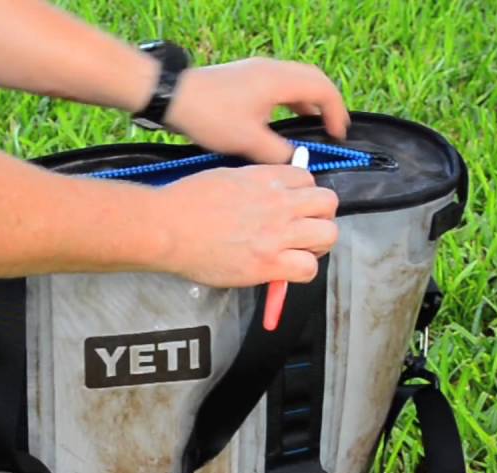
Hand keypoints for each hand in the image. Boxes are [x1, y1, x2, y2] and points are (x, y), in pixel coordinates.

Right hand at [150, 164, 338, 286]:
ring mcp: (276, 234)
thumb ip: (253, 184)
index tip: (296, 207)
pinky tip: (285, 271)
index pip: (309, 179)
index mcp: (266, 179)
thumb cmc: (185, 204)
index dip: (305, 195)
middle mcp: (278, 203)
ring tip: (300, 252)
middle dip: (321, 217)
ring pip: (327, 234)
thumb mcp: (225, 178)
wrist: (168, 228)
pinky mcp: (269, 264)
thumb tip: (266, 196)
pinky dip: (302, 271)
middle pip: (328, 203)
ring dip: (318, 245)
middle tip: (306, 230)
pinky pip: (309, 268)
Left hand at [163, 58, 350, 163]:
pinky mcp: (246, 77)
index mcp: (279, 81)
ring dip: (309, 103)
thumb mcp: (247, 141)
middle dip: (328, 105)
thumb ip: (277, 153)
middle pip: (314, 81)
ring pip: (297, 82)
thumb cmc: (209, 116)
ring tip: (314, 127)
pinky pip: (280, 86)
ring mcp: (259, 71)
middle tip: (333, 129)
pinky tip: (285, 122)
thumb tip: (295, 161)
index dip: (335, 113)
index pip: (322, 90)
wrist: (173, 97)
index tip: (338, 135)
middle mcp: (272, 70)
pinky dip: (291, 101)